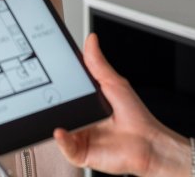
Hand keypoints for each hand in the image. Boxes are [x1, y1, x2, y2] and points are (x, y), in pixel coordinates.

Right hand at [53, 34, 191, 176]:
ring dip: (53, 121)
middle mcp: (80, 120)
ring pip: (59, 128)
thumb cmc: (137, 118)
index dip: (55, 84)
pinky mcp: (81, 153)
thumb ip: (99, 64)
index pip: (65, 91)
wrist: (149, 145)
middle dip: (49, 102)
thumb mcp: (115, 84)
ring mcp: (79, 136)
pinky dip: (61, 140)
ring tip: (52, 112)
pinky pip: (65, 147)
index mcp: (86, 103)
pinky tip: (61, 131)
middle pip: (58, 109)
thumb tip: (91, 41)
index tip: (47, 72)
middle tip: (44, 93)